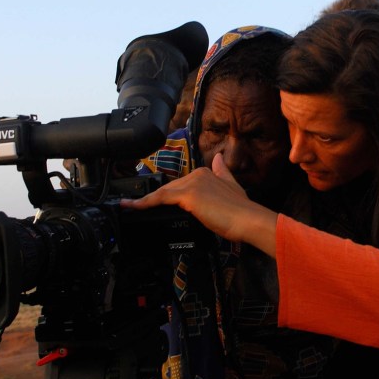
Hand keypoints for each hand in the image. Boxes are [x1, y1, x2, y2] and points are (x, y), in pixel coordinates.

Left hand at [121, 153, 278, 255]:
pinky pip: (161, 199)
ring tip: (129, 208)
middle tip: (135, 207)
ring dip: (145, 201)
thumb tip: (218, 157)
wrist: (249, 221)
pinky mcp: (188, 195)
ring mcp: (193, 184)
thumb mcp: (233, 187)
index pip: (180, 185)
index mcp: (207, 172)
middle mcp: (198, 174)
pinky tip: (134, 207)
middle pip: (170, 189)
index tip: (152, 202)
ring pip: (163, 193)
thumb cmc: (242, 212)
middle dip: (154, 199)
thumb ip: (223, 172)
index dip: (167, 195)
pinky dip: (145, 203)